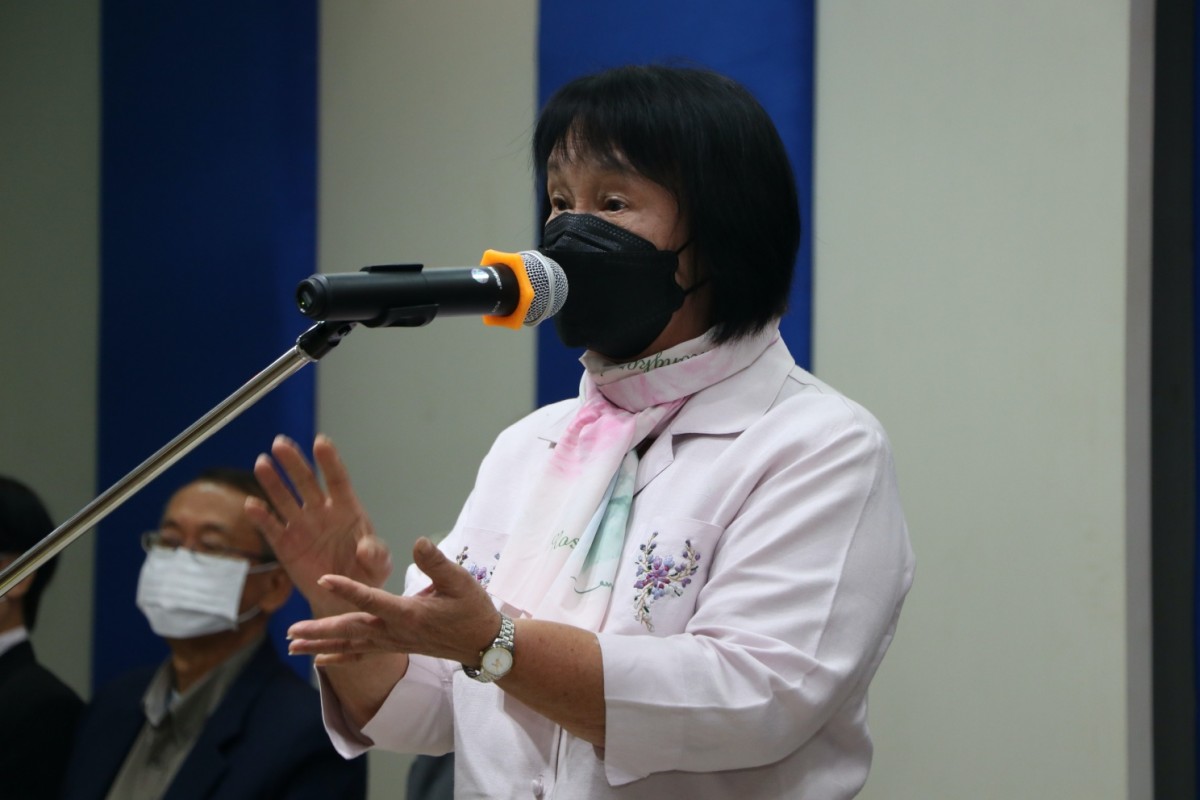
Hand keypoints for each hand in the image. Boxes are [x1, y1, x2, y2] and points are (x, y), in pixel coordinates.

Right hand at [247, 434, 391, 617]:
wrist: (343, 599)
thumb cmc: (366, 575)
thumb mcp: (378, 565)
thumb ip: (376, 554)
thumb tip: (366, 549)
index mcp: (347, 510)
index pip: (337, 480)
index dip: (329, 461)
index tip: (320, 442)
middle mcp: (322, 513)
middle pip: (306, 483)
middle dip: (294, 463)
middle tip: (280, 443)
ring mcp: (302, 527)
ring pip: (285, 499)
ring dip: (273, 482)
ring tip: (262, 463)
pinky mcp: (286, 545)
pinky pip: (272, 528)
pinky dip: (261, 517)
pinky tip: (251, 504)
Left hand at [286, 537, 499, 666]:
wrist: (483, 644)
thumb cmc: (472, 609)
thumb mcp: (460, 581)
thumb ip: (436, 562)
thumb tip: (418, 542)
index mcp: (408, 613)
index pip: (371, 599)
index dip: (347, 588)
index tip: (324, 579)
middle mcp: (395, 631)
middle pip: (350, 630)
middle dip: (319, 630)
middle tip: (290, 631)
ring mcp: (392, 642)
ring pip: (350, 644)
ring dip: (320, 645)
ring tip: (291, 646)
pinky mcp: (394, 647)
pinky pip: (361, 656)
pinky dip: (338, 659)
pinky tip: (317, 662)